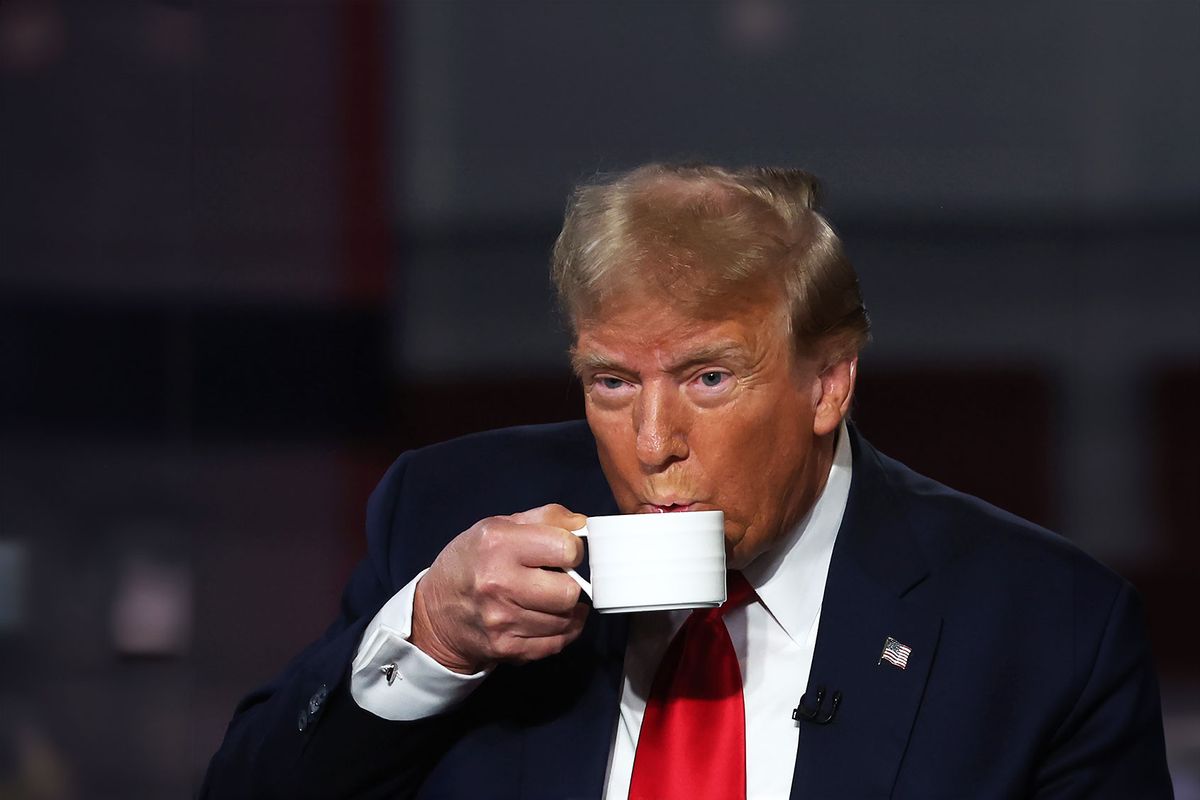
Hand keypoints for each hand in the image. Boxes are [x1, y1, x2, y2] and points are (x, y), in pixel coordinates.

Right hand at [410, 504, 588, 673]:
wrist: (434, 612)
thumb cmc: (470, 562)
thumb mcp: (498, 526)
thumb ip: (545, 518)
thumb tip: (582, 525)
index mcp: (498, 544)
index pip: (566, 549)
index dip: (572, 550)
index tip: (562, 553)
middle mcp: (499, 583)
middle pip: (569, 591)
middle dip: (570, 584)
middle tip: (556, 579)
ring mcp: (502, 621)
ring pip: (566, 620)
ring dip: (564, 609)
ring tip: (548, 598)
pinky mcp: (507, 648)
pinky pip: (558, 643)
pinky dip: (561, 631)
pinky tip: (550, 618)